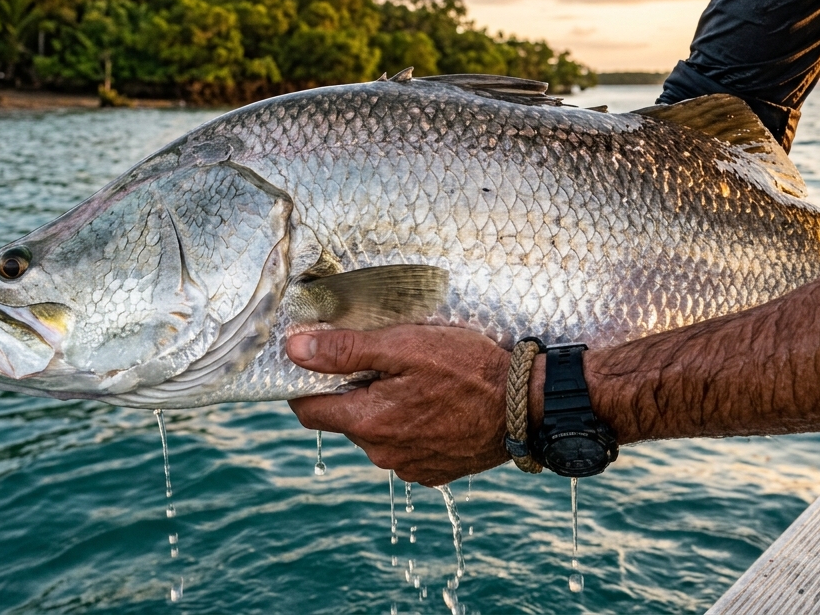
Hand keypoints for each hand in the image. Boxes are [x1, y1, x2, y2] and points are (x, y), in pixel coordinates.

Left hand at [286, 325, 512, 485]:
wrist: (525, 406)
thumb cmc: (468, 369)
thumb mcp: (405, 346)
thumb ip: (347, 350)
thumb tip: (295, 350)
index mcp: (368, 422)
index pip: (308, 410)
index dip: (305, 384)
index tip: (317, 362)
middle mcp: (382, 454)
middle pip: (344, 420)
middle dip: (353, 393)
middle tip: (384, 363)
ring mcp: (408, 467)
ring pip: (376, 435)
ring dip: (384, 411)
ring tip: (418, 383)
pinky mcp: (433, 473)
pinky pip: (404, 449)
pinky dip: (410, 428)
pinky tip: (435, 406)